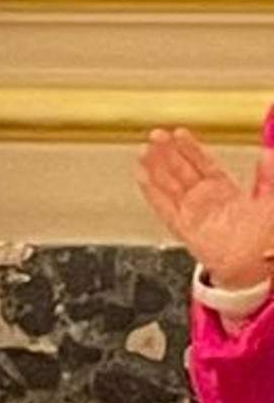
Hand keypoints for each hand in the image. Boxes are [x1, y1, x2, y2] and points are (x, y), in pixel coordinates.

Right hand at [143, 127, 273, 295]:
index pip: (203, 165)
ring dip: (155, 167)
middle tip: (155, 135)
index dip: (190, 149)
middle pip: (181, 172)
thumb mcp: (271, 201)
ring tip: (143, 150)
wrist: (258, 269)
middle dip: (167, 153)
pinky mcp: (185, 229)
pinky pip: (164, 208)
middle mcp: (206, 202)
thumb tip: (268, 153)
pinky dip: (152, 192)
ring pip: (169, 186)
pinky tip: (142, 176)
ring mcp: (194, 215)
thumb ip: (268, 177)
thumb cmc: (266, 239)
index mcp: (226, 194)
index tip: (178, 133)